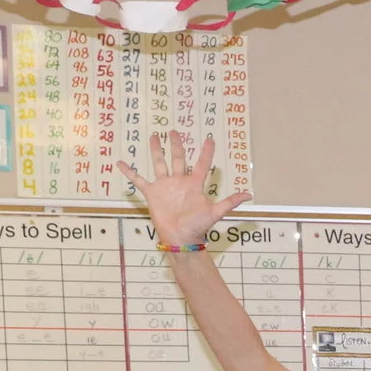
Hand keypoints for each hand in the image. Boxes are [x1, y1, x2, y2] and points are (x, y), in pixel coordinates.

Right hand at [121, 133, 249, 249]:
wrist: (180, 238)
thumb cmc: (198, 226)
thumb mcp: (215, 212)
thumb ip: (230, 202)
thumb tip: (249, 194)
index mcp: (194, 184)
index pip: (202, 164)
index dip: (206, 152)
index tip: (210, 139)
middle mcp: (179, 181)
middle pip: (178, 158)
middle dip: (177, 145)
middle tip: (174, 131)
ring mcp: (165, 186)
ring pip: (160, 163)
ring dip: (157, 150)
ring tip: (154, 136)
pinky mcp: (152, 193)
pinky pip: (139, 180)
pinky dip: (130, 172)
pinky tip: (121, 162)